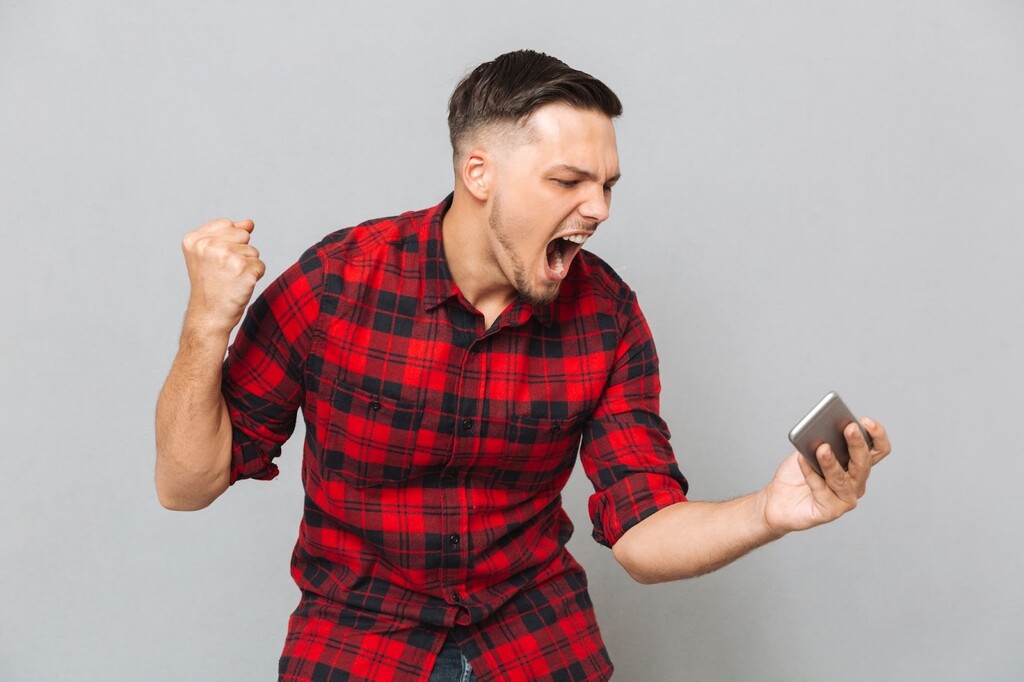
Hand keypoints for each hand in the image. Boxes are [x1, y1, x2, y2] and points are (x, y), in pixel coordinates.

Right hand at [181, 218, 265, 335]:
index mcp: (194, 239)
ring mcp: (226, 256)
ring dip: (247, 266)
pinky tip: (239, 286)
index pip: (228, 224)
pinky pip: (260, 265)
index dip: (228, 243)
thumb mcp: (210, 255)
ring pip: (253, 251)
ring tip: (230, 280)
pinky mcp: (244, 269)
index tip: (215, 262)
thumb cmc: (211, 286)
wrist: (209, 316)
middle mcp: (208, 245)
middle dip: (240, 252)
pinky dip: (254, 277)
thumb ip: (228, 234)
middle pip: (243, 234)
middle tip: (224, 272)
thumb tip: (249, 222)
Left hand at [762, 417, 891, 534]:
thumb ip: (820, 441)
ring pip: (843, 479)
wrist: (777, 499)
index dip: (877, 435)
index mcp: (856, 464)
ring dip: (832, 462)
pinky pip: (822, 490)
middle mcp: (856, 482)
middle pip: (864, 463)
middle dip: (857, 444)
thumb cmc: (797, 474)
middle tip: (849, 428)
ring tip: (822, 448)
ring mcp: (845, 498)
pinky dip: (810, 474)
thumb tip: (824, 429)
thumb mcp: (809, 450)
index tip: (865, 421)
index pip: (878, 450)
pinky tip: (802, 460)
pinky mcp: (830, 511)